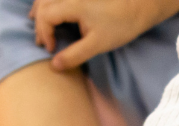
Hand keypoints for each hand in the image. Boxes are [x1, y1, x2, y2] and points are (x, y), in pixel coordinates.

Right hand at [30, 0, 178, 70]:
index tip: (51, 49)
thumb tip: (54, 66)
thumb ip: (74, 55)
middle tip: (43, 43)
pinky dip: (48, 4)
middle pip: (42, 4)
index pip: (45, 16)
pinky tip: (49, 14)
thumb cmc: (120, 25)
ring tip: (40, 28)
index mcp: (73, 4)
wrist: (138, 6)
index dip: (44, 33)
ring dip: (40, 11)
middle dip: (39, 24)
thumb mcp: (97, 45)